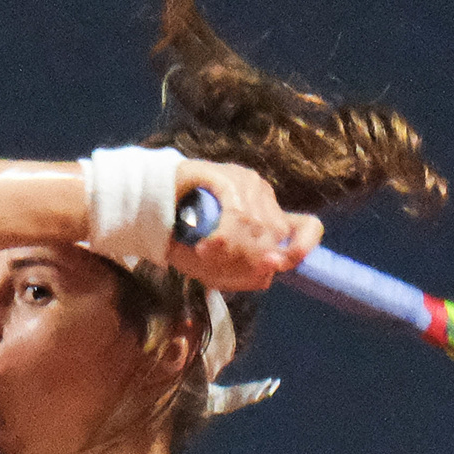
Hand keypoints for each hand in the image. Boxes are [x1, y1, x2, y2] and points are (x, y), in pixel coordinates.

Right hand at [171, 158, 318, 291]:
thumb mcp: (215, 269)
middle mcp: (263, 197)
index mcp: (267, 216)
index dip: (305, 244)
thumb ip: (243, 276)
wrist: (147, 207)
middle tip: (215, 265)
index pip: (306, 227)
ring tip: (202, 253)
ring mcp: (247, 183)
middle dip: (245, 260)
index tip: (283, 262)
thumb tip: (269, 275)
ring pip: (256, 228)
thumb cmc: (184, 238)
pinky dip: (223, 236)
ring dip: (229, 250)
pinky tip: (206, 246)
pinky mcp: (227, 176)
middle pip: (273, 236)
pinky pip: (237, 213)